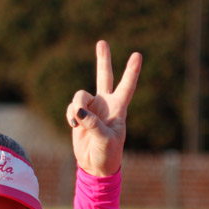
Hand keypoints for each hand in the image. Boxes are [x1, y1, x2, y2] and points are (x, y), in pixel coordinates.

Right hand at [66, 40, 141, 176]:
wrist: (95, 166)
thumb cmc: (107, 154)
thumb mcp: (104, 140)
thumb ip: (92, 124)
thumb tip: (78, 110)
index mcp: (119, 110)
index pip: (127, 87)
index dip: (132, 71)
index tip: (138, 55)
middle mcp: (106, 105)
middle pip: (104, 77)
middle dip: (103, 60)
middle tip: (102, 42)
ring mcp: (92, 109)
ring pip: (80, 95)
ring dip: (76, 107)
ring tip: (77, 122)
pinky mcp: (79, 115)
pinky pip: (72, 107)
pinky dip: (70, 115)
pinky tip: (74, 125)